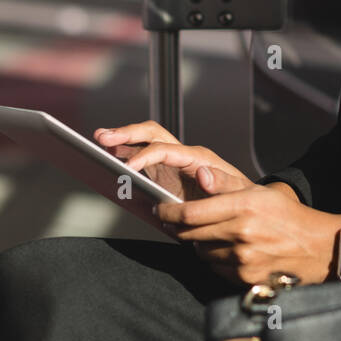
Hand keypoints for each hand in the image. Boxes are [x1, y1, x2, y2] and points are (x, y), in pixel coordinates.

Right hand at [92, 121, 248, 202]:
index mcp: (197, 157)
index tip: (128, 169)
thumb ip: (222, 183)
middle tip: (102, 138)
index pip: (165, 149)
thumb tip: (203, 173)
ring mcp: (171, 163)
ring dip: (120, 140)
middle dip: (126, 133)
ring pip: (142, 143)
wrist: (243, 207)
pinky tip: (106, 159)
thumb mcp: (238, 193)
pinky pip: (140, 160)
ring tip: (97, 142)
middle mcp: (182, 154)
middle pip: (151, 134)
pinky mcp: (163, 174)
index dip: (144, 157)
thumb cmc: (240, 199)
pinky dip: (122, 156)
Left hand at [143, 163, 340, 286]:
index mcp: (244, 206)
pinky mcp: (244, 278)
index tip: (161, 210)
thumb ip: (225, 184)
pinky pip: (215, 268)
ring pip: (201, 252)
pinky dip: (216, 259)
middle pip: (190, 234)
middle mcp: (241, 233)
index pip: (191, 213)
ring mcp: (242, 258)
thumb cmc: (287, 216)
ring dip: (200, 243)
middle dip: (180, 228)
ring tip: (215, 234)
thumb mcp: (259, 192)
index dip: (169, 212)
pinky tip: (229, 249)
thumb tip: (198, 173)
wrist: (316, 247)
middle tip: (179, 222)